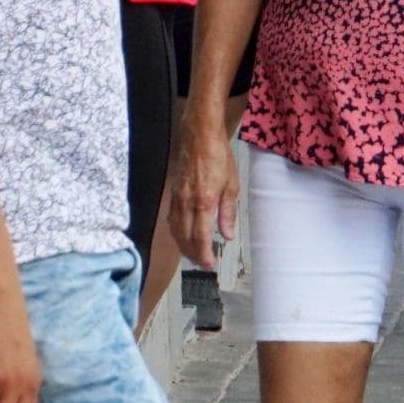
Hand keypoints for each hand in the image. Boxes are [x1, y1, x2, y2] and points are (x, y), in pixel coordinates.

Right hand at [167, 127, 239, 271]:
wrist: (199, 137)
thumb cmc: (219, 157)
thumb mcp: (231, 185)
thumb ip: (228, 212)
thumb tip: (228, 235)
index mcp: (204, 202)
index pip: (200, 236)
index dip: (203, 254)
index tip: (209, 265)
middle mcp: (186, 203)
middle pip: (185, 237)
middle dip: (193, 254)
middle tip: (202, 265)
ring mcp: (177, 198)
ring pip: (175, 230)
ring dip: (183, 246)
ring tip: (193, 255)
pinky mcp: (173, 193)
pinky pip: (172, 219)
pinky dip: (176, 232)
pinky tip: (182, 237)